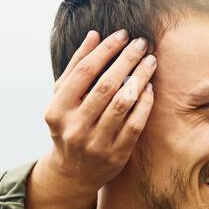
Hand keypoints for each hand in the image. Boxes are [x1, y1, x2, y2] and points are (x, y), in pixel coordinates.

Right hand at [25, 30, 157, 208]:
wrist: (73, 173)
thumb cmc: (69, 125)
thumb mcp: (63, 98)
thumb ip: (76, 67)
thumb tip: (94, 35)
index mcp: (58, 110)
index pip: (85, 72)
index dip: (106, 50)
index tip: (123, 35)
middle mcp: (75, 128)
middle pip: (106, 86)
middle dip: (127, 60)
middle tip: (142, 44)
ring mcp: (96, 144)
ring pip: (123, 104)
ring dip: (139, 78)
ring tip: (150, 61)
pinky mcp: (115, 156)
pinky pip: (135, 125)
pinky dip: (144, 103)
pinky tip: (149, 87)